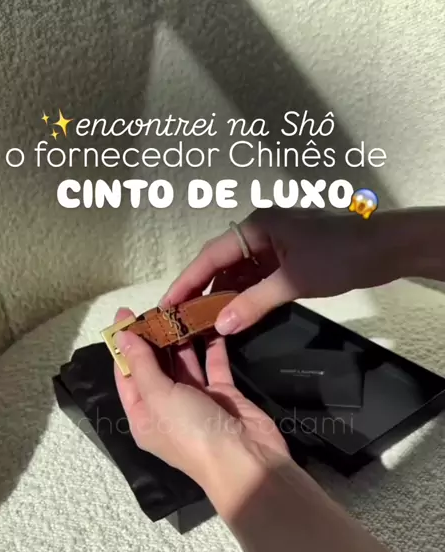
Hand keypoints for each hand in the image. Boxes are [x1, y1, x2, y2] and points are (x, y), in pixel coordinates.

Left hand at [113, 308, 288, 492]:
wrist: (246, 461)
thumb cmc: (192, 432)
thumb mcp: (159, 397)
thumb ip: (142, 364)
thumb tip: (122, 336)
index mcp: (143, 417)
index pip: (127, 376)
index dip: (125, 345)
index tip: (126, 312)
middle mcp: (167, 409)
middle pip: (155, 367)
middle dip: (155, 338)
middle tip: (158, 303)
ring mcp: (197, 401)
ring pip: (185, 363)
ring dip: (181, 338)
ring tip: (181, 306)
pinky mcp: (224, 394)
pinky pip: (214, 364)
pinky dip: (211, 345)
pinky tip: (208, 319)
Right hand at [159, 208, 402, 335]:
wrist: (384, 249)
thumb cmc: (339, 256)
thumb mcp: (292, 282)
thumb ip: (254, 303)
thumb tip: (220, 324)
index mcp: (256, 226)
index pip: (210, 256)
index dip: (186, 282)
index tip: (167, 305)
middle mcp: (259, 230)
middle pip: (220, 262)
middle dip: (201, 290)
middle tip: (182, 318)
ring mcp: (274, 243)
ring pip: (238, 271)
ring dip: (223, 294)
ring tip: (203, 321)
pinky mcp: (287, 257)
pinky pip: (255, 276)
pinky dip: (244, 294)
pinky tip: (236, 313)